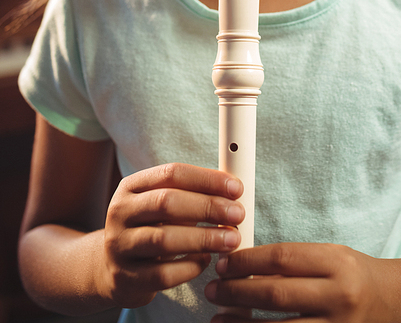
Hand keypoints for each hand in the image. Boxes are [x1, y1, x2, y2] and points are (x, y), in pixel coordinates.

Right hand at [98, 163, 244, 308]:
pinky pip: (163, 274)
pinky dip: (190, 266)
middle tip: (237, 214)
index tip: (236, 188)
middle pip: (167, 203)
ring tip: (231, 239)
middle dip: (208, 207)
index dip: (207, 179)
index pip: (172, 173)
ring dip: (204, 238)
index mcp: (132, 186)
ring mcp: (120, 246)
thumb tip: (233, 191)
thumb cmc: (149, 228)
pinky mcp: (125, 278)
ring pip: (164, 239)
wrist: (111, 268)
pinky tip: (206, 260)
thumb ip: (191, 194)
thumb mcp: (161, 204)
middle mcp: (120, 212)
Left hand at [205, 243, 391, 321]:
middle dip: (237, 292)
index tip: (223, 264)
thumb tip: (244, 266)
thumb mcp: (329, 256)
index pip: (282, 257)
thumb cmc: (354, 274)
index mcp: (336, 262)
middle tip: (212, 290)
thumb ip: (293, 262)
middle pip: (277, 293)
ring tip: (218, 318)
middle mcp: (339, 296)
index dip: (247, 261)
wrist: (397, 303)